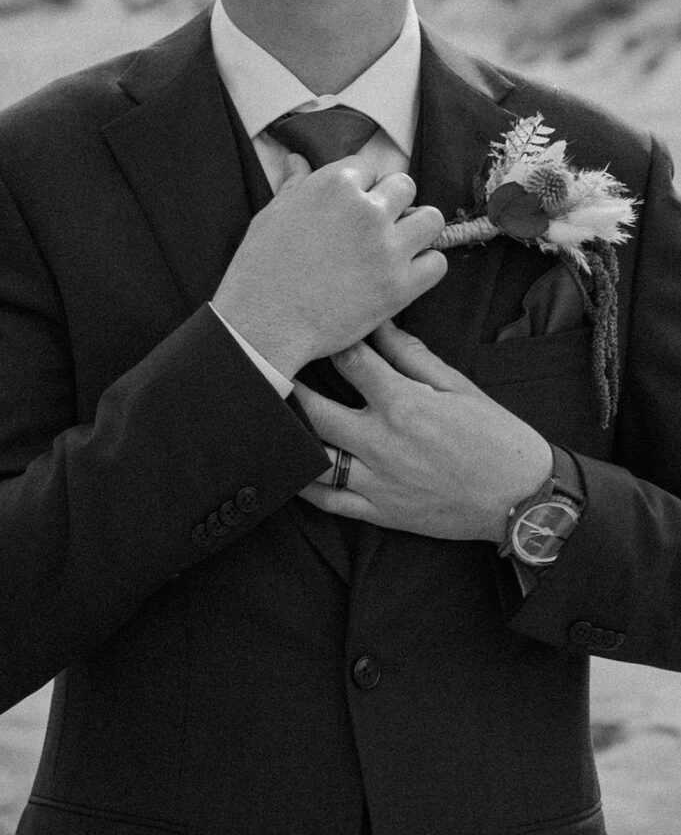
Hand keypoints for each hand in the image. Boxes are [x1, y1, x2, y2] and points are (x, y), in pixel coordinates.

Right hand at [212, 155, 446, 377]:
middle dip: (392, 204)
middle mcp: (367, 209)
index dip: (360, 190)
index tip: (349, 212)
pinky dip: (425, 269)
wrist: (264, 324)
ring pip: (431, 219)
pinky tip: (403, 277)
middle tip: (375, 230)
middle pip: (405, 186)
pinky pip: (437, 263)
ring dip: (417, 230)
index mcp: (335, 184)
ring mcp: (387, 248)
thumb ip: (295, 186)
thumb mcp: (272, 215)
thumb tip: (297, 161)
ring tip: (397, 249)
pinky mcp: (399, 286)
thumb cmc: (261, 269)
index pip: (368, 168)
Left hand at [295, 321, 552, 542]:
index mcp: (403, 404)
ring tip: (273, 417)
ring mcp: (376, 480)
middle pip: (314, 409)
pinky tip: (290, 466)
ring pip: (312, 458)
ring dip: (289, 436)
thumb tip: (381, 322)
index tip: (315, 327)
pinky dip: (304, 486)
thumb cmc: (495, 437)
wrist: (521, 498)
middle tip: (269, 368)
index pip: (349, 361)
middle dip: (288, 385)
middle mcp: (381, 442)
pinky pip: (328, 501)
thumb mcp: (458, 386)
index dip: (329, 339)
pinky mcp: (378, 512)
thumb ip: (413, 355)